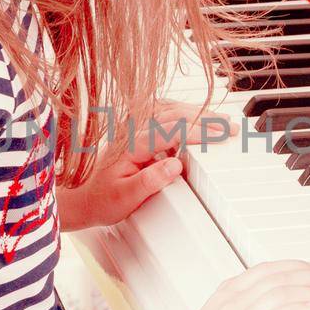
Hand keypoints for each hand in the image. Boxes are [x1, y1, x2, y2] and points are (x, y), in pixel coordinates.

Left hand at [61, 99, 238, 229]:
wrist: (81, 198)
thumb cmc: (101, 200)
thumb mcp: (126, 197)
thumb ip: (150, 181)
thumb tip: (175, 165)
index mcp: (130, 145)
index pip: (169, 131)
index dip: (196, 132)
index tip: (218, 136)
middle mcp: (130, 131)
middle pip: (172, 115)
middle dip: (203, 119)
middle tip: (229, 127)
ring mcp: (131, 128)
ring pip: (167, 109)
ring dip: (194, 111)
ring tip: (218, 120)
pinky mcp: (134, 130)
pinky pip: (160, 112)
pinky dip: (180, 111)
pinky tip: (194, 115)